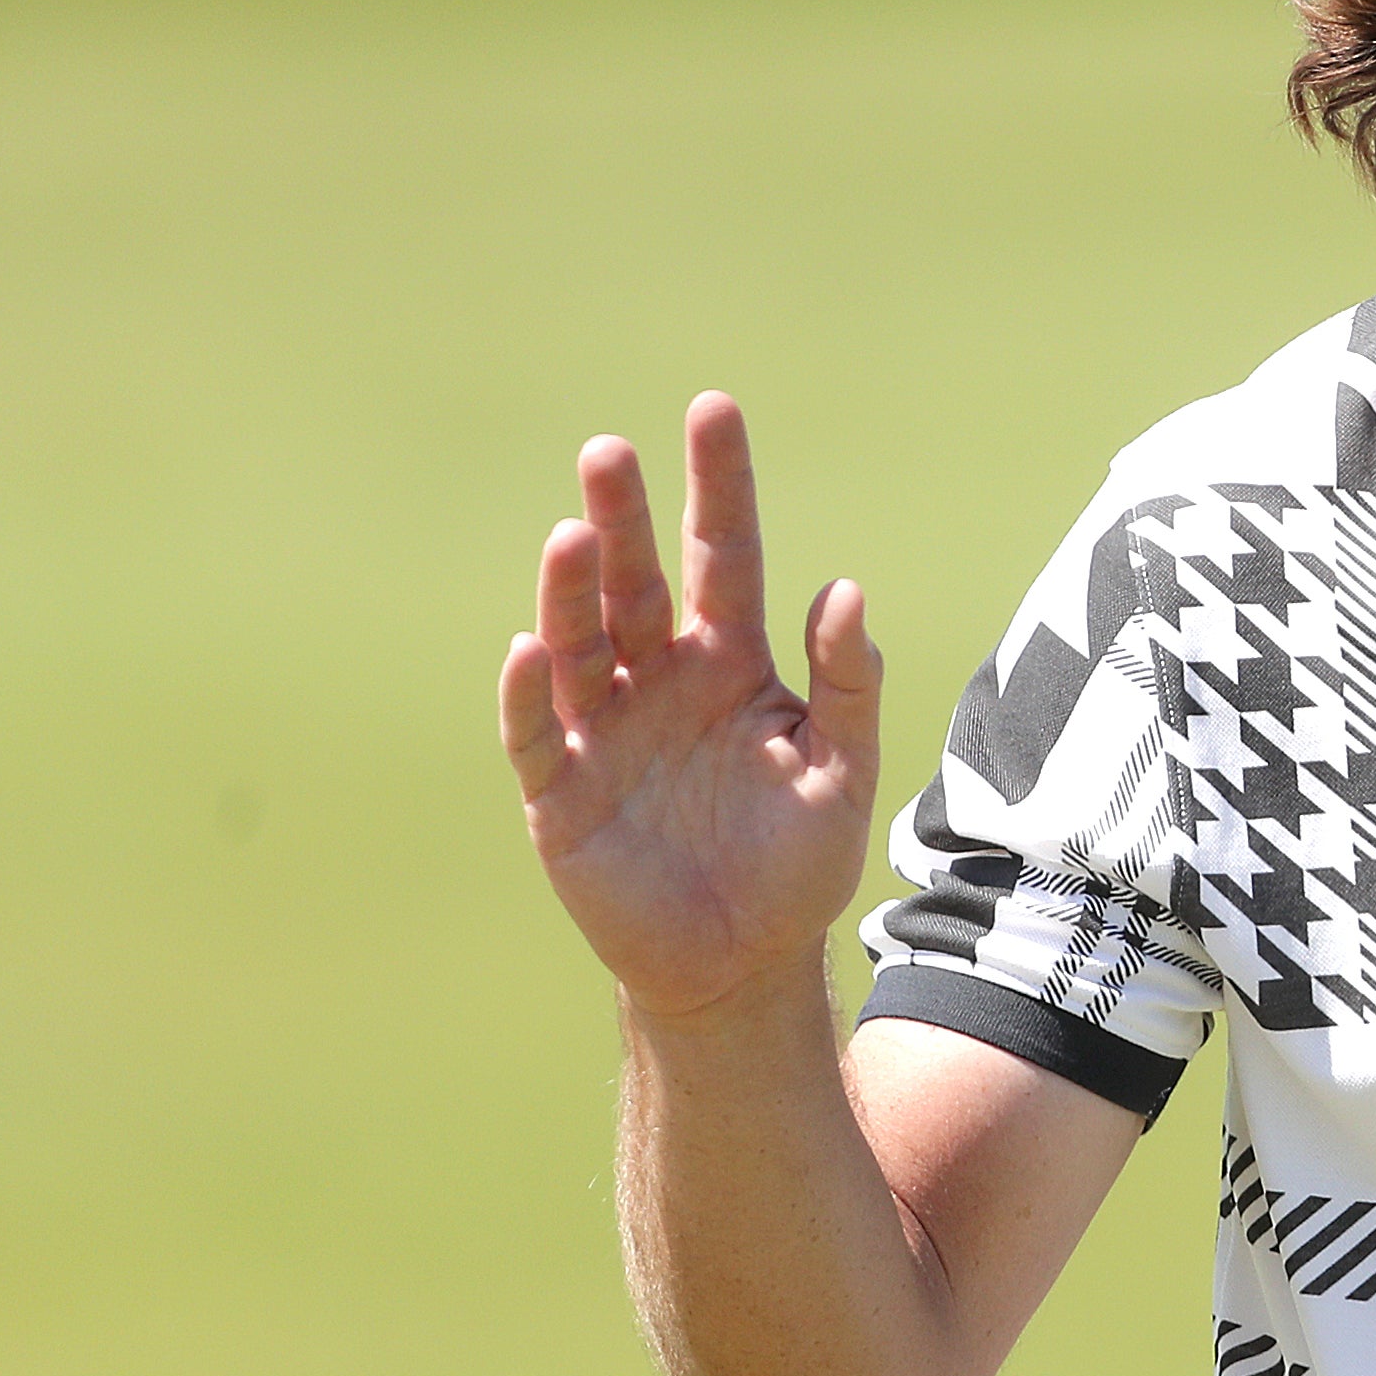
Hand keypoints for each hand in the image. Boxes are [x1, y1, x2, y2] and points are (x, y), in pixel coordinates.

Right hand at [497, 394, 884, 1019]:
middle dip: (621, 518)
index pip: (725, 553)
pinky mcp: (559, 791)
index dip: (718, 485)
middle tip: (608, 452)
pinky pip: (534, 733)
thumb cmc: (796, 866)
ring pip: (578, 642)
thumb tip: (847, 590)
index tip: (712, 409)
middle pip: (635, 581)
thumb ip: (847, 686)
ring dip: (569, 591)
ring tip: (571, 536)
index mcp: (730, 662)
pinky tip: (530, 650)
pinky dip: (528, 694)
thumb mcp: (842, 774)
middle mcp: (658, 679)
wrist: (742, 966)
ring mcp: (602, 730)